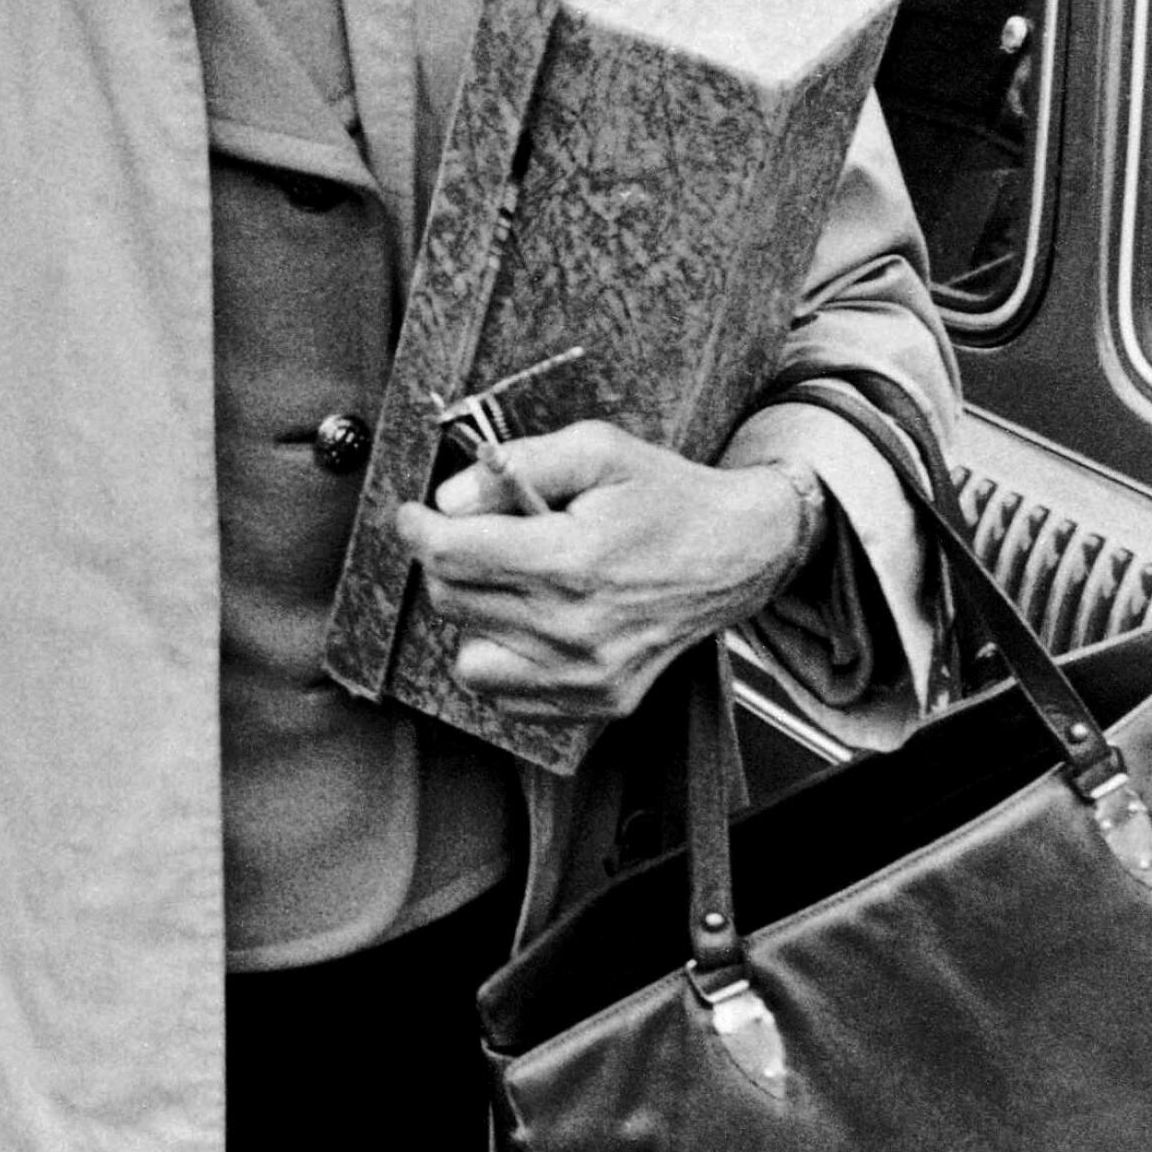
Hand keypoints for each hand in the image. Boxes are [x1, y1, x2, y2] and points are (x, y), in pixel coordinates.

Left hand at [393, 421, 809, 727]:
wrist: (738, 554)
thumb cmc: (667, 498)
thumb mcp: (598, 449)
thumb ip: (519, 465)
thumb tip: (449, 499)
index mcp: (573, 560)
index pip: (451, 554)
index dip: (416, 528)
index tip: (413, 516)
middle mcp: (575, 629)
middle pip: (451, 601)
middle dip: (447, 561)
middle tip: (477, 535)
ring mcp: (586, 675)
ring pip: (468, 656)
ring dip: (475, 616)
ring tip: (514, 584)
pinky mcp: (597, 702)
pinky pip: (505, 694)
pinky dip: (504, 659)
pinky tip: (536, 622)